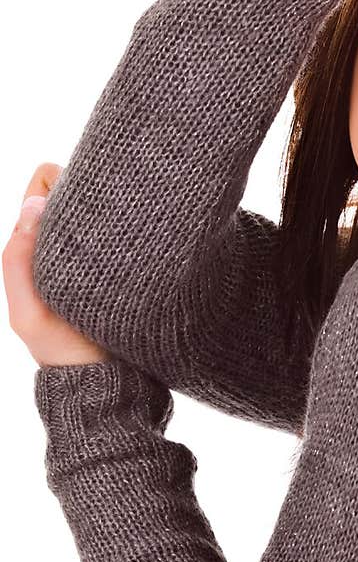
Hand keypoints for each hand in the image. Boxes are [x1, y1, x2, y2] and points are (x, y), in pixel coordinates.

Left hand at [3, 162, 109, 368]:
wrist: (105, 378)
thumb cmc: (63, 350)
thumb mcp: (29, 314)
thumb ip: (17, 261)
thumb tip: (31, 206)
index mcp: (33, 246)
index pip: (43, 184)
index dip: (59, 184)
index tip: (80, 204)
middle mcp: (62, 242)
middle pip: (74, 186)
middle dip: (87, 190)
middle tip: (106, 219)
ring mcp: (93, 251)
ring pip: (100, 205)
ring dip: (110, 210)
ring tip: (123, 229)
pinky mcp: (122, 262)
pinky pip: (123, 228)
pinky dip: (126, 227)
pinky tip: (135, 240)